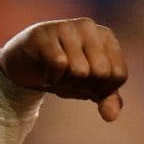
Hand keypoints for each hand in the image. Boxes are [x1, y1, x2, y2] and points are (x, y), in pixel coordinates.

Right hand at [0, 18, 126, 121]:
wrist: (25, 66)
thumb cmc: (65, 74)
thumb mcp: (91, 89)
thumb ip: (108, 101)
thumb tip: (111, 116)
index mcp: (107, 38)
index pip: (119, 74)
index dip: (103, 88)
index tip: (87, 81)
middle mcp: (90, 27)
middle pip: (102, 72)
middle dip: (85, 85)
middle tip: (70, 78)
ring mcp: (66, 26)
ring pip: (80, 70)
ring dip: (66, 82)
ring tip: (58, 73)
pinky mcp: (43, 33)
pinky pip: (59, 65)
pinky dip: (52, 78)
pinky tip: (45, 71)